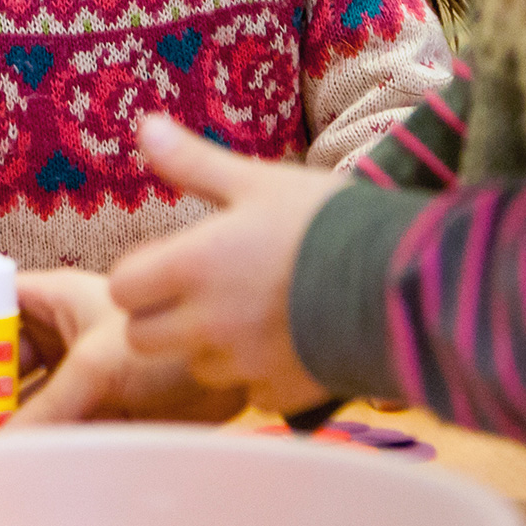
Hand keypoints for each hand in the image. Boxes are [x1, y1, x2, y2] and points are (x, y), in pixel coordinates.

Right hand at [8, 268, 246, 425]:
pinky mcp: (100, 411)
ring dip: (3, 419)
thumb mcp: (97, 370)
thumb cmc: (169, 348)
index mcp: (60, 298)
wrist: (236, 379)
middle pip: (3, 355)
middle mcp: (65, 332)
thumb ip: (42, 409)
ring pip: (28, 396)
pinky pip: (55, 425)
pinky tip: (13, 462)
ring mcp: (82, 374)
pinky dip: (35, 442)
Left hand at [105, 114, 346, 416]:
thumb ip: (193, 163)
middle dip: (160, 315)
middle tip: (199, 289)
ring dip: (206, 346)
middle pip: (142, 338)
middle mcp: (206, 324)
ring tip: (249, 311)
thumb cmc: (327, 221)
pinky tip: (286, 340)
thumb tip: (144, 129)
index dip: (139, 275)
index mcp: (192, 267)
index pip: (122, 288)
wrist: (403, 282)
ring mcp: (242, 366)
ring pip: (194, 366)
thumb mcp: (257, 181)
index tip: (169, 261)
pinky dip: (256, 372)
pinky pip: (246, 391)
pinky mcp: (280, 396)